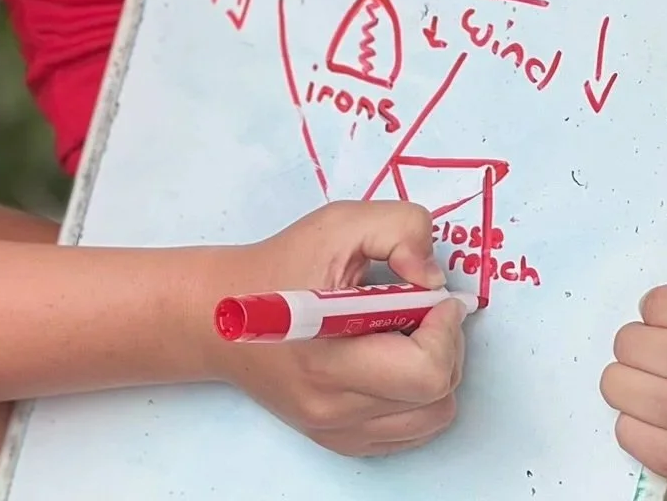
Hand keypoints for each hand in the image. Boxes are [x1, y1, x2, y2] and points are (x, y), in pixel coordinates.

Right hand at [200, 199, 465, 458]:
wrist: (221, 316)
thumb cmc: (279, 266)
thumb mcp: (337, 224)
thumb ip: (397, 229)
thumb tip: (434, 278)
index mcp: (328, 358)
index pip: (424, 372)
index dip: (444, 330)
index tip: (434, 296)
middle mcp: (333, 408)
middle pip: (436, 398)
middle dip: (444, 345)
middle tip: (423, 309)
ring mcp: (337, 431)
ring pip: (431, 418)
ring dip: (436, 372)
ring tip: (408, 333)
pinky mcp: (340, 441)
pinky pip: (411, 432)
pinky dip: (419, 397)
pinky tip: (394, 359)